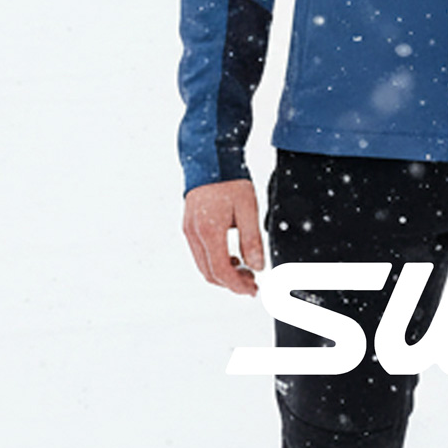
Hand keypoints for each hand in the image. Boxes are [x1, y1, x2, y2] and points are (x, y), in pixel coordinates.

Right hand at [183, 178, 264, 295]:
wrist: (210, 158)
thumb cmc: (230, 180)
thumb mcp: (248, 208)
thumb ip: (252, 239)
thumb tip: (258, 266)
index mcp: (209, 231)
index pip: (221, 271)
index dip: (237, 285)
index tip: (253, 289)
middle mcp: (194, 234)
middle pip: (210, 273)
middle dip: (231, 283)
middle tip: (252, 283)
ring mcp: (189, 230)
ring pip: (203, 265)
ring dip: (223, 273)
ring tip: (245, 270)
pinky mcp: (188, 226)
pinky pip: (200, 253)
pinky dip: (215, 261)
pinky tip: (232, 256)